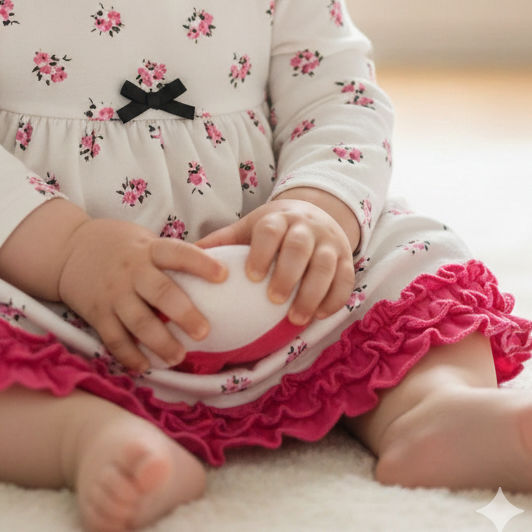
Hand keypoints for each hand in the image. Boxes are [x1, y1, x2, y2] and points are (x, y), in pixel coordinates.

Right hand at [58, 218, 227, 373]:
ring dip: (160, 343)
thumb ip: (168, 257)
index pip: (178, 253)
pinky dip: (130, 356)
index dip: (201, 264)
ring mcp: (113, 295)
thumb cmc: (117, 245)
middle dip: (184, 314)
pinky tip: (145, 367)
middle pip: (161, 293)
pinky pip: (114, 340)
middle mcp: (131, 272)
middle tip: (203, 333)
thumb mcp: (142, 239)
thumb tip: (211, 272)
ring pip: (138, 323)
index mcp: (148, 250)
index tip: (223, 276)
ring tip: (178, 357)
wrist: (67, 248)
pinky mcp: (97, 315)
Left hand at [195, 199, 354, 326]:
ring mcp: (329, 242)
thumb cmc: (274, 228)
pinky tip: (320, 316)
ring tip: (296, 319)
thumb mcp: (249, 227)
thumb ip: (223, 241)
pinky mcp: (346, 258)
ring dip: (312, 293)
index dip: (262, 252)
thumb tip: (185, 255)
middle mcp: (306, 227)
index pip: (270, 231)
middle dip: (288, 274)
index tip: (251, 276)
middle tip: (273, 300)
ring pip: (326, 265)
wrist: (315, 212)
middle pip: (300, 248)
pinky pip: (346, 279)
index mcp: (278, 219)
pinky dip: (335, 299)